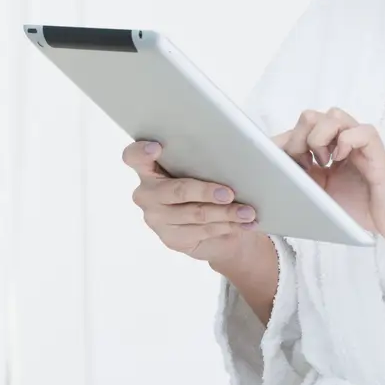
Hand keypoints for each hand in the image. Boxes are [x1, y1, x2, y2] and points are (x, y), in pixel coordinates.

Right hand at [122, 140, 263, 265]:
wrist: (211, 223)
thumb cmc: (207, 183)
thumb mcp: (205, 166)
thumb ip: (210, 155)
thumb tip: (250, 145)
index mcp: (149, 167)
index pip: (134, 157)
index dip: (141, 152)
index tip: (157, 147)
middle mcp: (147, 193)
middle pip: (176, 190)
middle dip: (205, 192)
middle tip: (228, 193)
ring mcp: (157, 218)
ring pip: (195, 214)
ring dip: (226, 213)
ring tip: (248, 211)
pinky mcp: (171, 238)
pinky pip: (203, 231)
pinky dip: (227, 226)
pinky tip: (244, 223)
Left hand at [275, 107, 384, 249]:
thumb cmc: (360, 206)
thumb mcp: (320, 193)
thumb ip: (302, 178)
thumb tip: (271, 174)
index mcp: (327, 146)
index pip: (299, 128)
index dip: (283, 141)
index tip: (275, 163)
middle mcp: (342, 138)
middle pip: (311, 116)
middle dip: (298, 139)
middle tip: (303, 164)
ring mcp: (360, 141)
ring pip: (334, 115)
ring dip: (319, 138)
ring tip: (323, 162)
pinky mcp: (377, 150)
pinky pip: (360, 131)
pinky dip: (345, 143)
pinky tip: (340, 161)